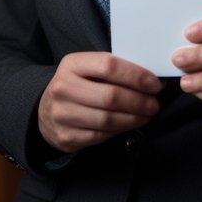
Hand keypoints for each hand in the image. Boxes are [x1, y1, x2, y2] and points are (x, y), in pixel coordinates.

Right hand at [37, 52, 161, 152]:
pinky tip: (131, 124)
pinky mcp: (67, 136)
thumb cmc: (77, 86)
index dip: (135, 75)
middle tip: (154, 104)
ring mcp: (62, 114)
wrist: (46, 111)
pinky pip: (102, 135)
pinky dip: (121, 130)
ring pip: (108, 119)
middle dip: (139, 101)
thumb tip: (148, 80)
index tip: (153, 84)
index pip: (108, 65)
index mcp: (71, 64)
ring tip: (147, 114)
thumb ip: (112, 70)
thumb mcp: (87, 69)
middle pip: (110, 96)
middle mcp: (63, 88)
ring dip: (134, 118)